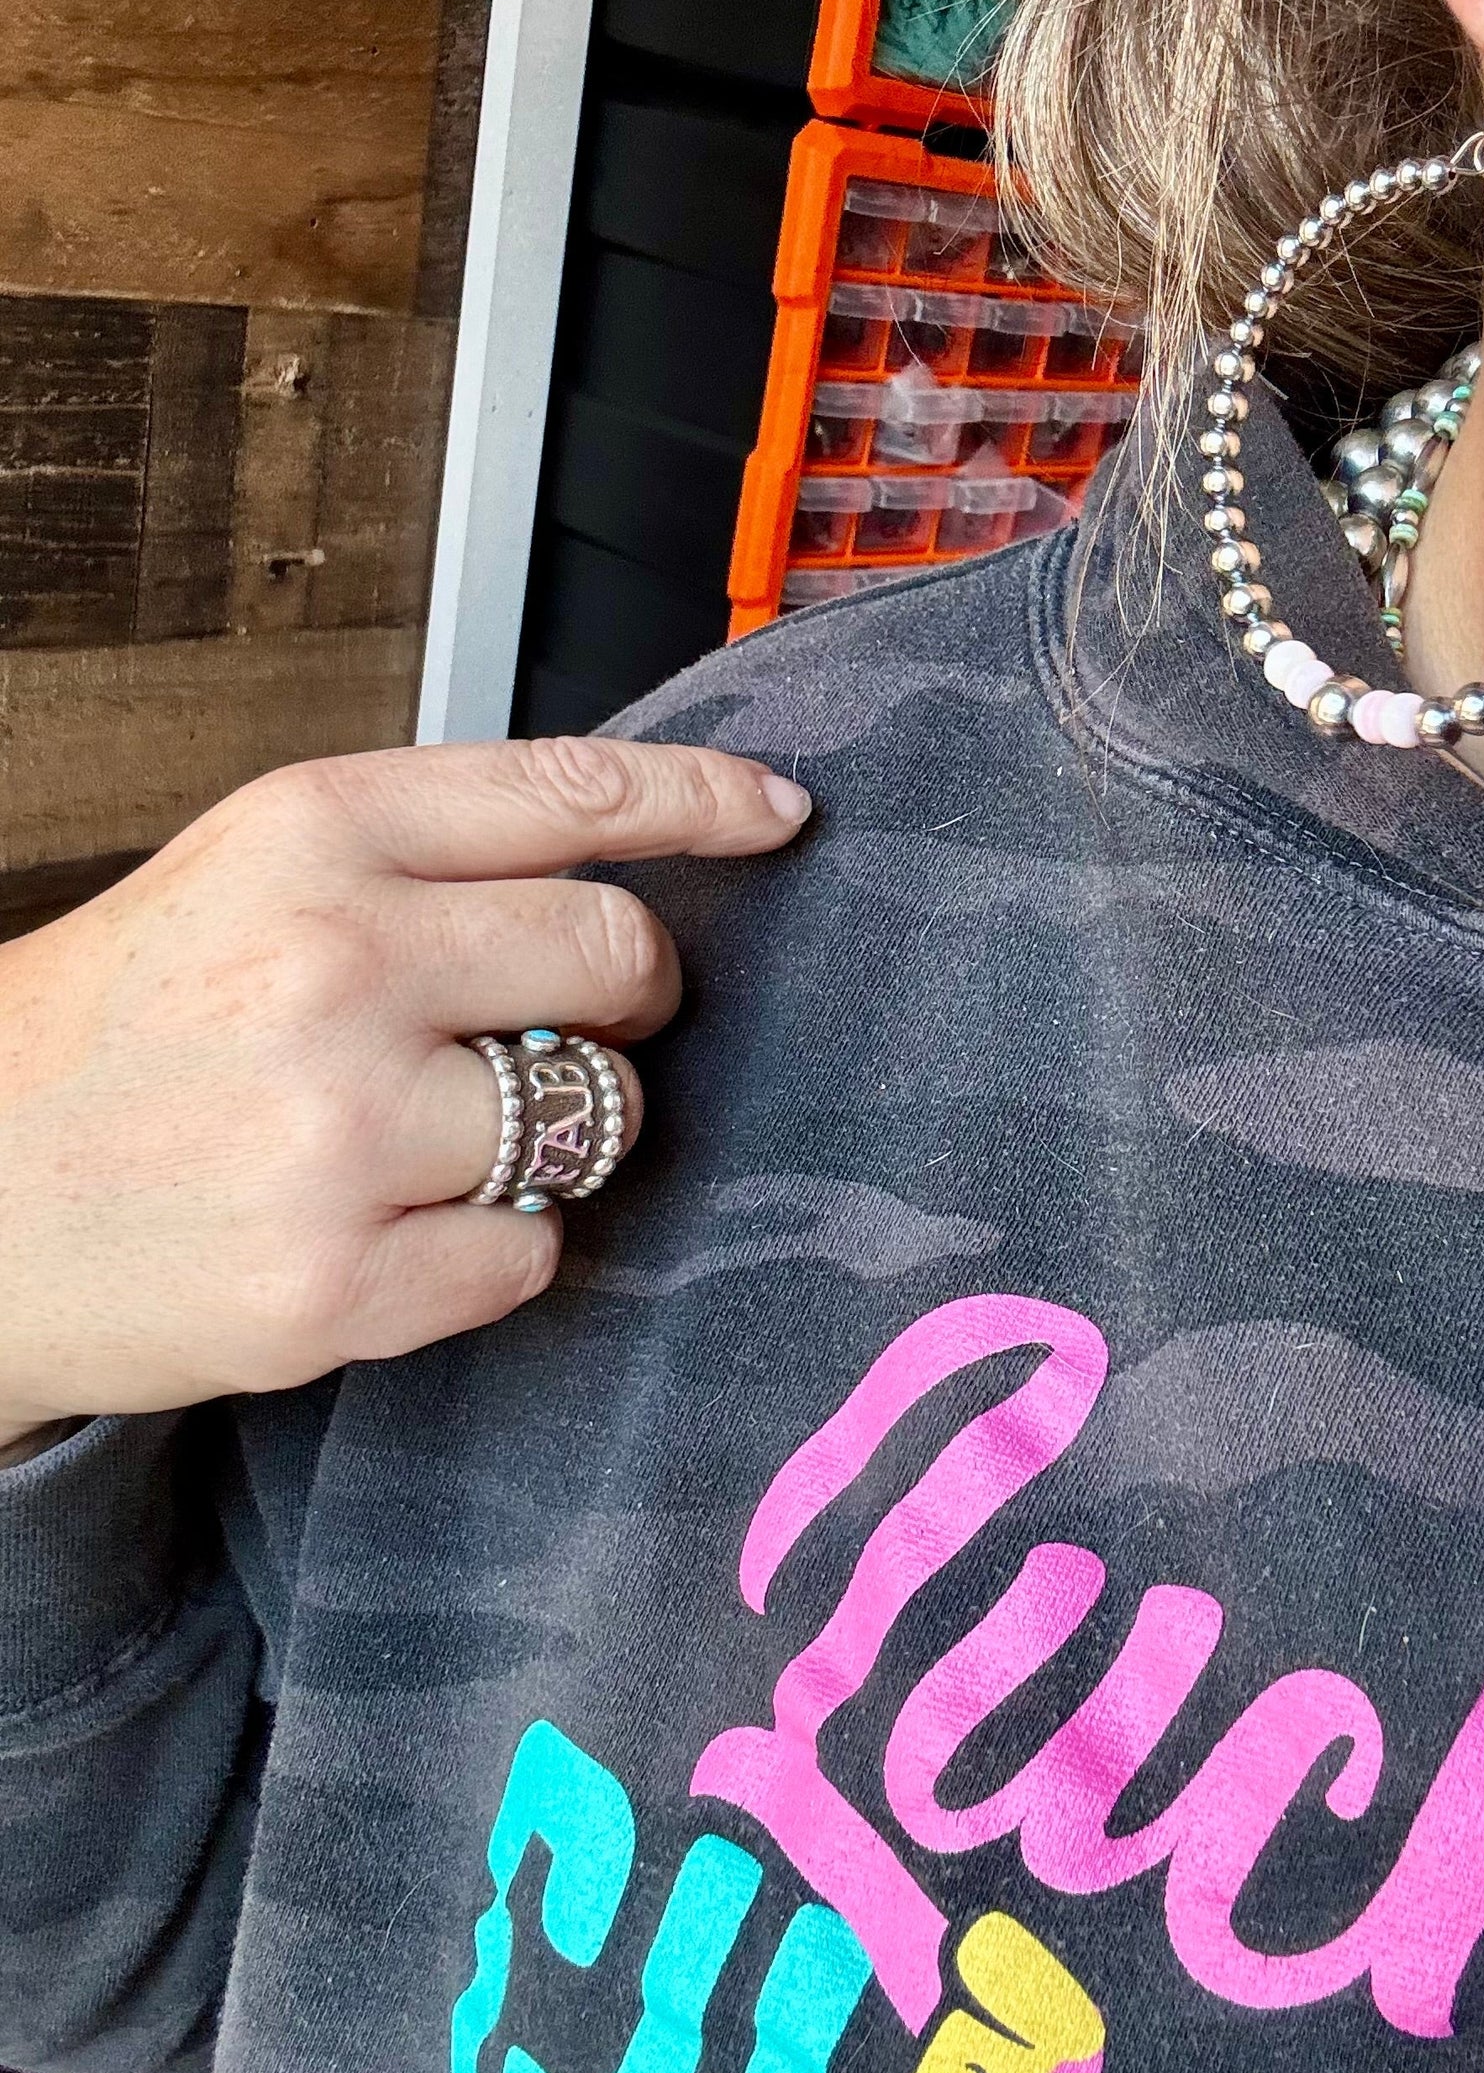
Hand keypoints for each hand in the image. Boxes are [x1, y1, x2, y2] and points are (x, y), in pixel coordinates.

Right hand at [0, 738, 811, 1456]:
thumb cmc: (117, 1038)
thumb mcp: (244, 877)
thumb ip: (421, 857)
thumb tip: (623, 856)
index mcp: (310, 835)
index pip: (571, 790)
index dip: (704, 798)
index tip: (778, 814)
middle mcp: (332, 962)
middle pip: (621, 953)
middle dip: (627, 994)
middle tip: (569, 1023)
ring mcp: (336, 1128)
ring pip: (600, 1114)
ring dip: (556, 1132)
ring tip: (431, 1138)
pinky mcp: (335, 1282)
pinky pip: (533, 1253)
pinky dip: (492, 1251)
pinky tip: (391, 1229)